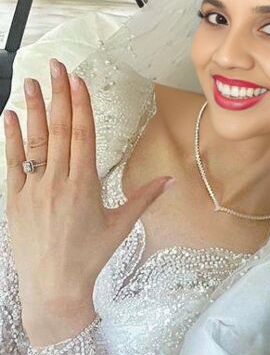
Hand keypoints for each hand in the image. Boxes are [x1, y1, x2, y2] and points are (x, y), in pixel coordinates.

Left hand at [3, 59, 172, 346]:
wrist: (54, 287)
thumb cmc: (89, 258)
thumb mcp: (120, 227)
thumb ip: (143, 198)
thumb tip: (169, 179)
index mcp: (85, 185)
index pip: (83, 136)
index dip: (81, 106)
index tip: (78, 81)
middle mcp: (58, 182)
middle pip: (59, 130)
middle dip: (58, 96)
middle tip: (57, 67)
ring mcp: (33, 189)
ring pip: (34, 141)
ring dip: (33, 109)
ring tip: (32, 81)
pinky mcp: (14, 200)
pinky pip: (12, 163)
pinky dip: (11, 138)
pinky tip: (9, 115)